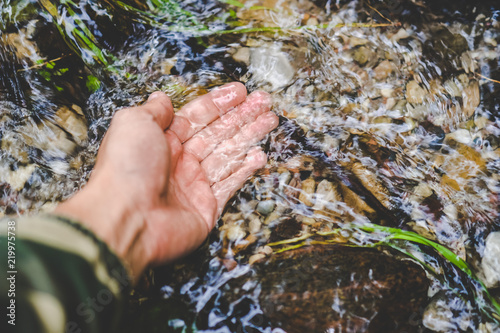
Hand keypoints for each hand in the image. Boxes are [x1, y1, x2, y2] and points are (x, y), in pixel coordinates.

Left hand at [55, 83, 277, 280]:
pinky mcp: (206, 207)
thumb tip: (162, 98)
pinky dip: (246, 169)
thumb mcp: (134, 123)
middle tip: (264, 102)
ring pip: (229, 154)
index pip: (198, 116)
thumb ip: (154, 110)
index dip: (220, 103)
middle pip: (218, 133)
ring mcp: (194, 185)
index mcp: (162, 140)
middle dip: (242, 116)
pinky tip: (259, 155)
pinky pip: (230, 184)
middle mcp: (179, 161)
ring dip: (250, 136)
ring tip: (270, 120)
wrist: (127, 218)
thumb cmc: (126, 168)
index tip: (240, 91)